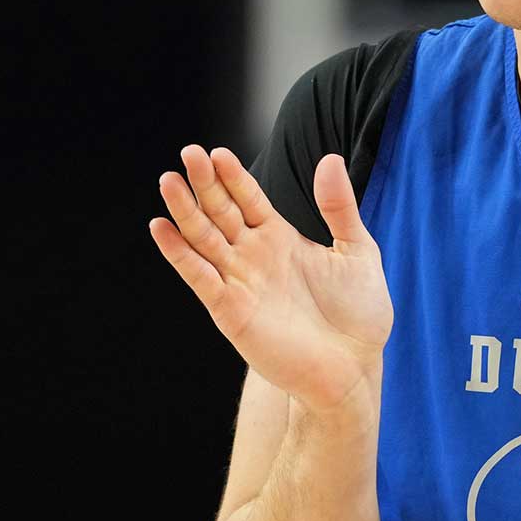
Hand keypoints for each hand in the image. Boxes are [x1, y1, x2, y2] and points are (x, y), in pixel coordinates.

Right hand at [149, 146, 392, 415]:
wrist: (354, 368)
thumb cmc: (359, 314)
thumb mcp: (357, 250)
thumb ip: (339, 207)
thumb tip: (331, 158)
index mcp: (280, 239)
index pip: (247, 199)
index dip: (232, 176)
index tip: (216, 152)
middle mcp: (253, 257)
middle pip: (220, 212)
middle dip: (204, 184)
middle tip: (188, 153)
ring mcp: (239, 282)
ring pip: (204, 239)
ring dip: (185, 212)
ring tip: (169, 181)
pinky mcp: (231, 311)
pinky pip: (199, 277)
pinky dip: (179, 254)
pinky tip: (161, 228)